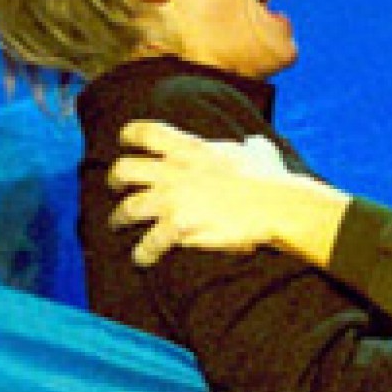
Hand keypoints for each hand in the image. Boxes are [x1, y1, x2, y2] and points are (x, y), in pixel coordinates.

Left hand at [109, 121, 345, 266]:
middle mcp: (174, 171)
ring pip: (127, 208)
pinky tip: (142, 259)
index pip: (146, 132)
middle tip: (115, 186)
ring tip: (118, 224)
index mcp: (190, 149)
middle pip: (124, 169)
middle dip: (114, 179)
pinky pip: (148, 243)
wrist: (276, 205)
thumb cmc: (270, 179)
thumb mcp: (259, 152)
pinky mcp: (178, 227)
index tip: (123, 142)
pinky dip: (142, 253)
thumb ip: (249, 146)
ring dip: (119, 218)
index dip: (129, 135)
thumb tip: (255, 143)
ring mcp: (173, 200)